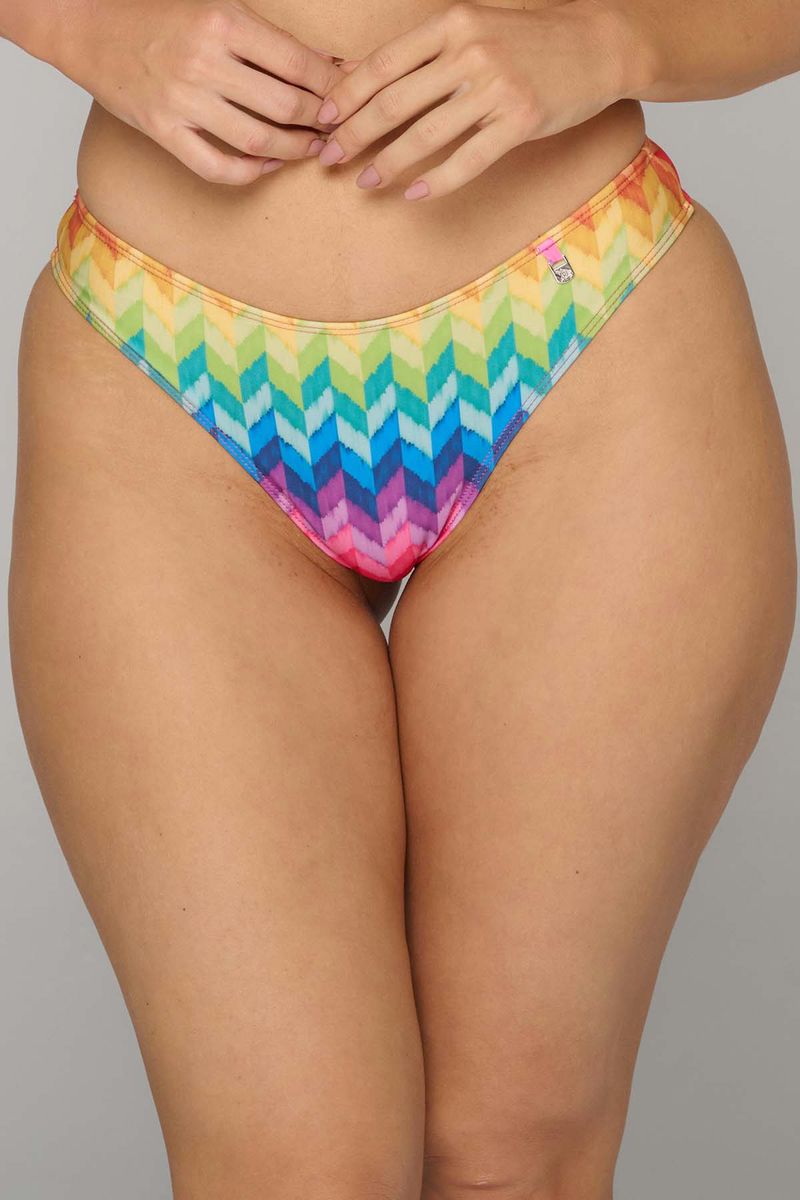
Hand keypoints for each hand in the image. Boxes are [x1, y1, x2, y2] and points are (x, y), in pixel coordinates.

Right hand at [54, 0, 345, 183]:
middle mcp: (204, 61)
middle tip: (336, 128)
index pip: (298, 63)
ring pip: (258, 139)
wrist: (89, 29)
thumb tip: (327, 63)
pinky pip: (217, 166)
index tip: (348, 96)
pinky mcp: (164, 131)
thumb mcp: (216, 10)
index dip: (332, 85)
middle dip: (320, 121)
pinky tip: (267, 165)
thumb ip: (266, 39)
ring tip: (312, 149)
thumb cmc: (159, 18)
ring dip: (294, 150)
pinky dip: (250, 172)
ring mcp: (183, 100)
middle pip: (285, 105)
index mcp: (223, 21)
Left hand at [314, 0, 631, 198]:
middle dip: (355, 134)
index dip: (347, 95)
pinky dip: (436, 181)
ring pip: (426, 134)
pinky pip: (468, 159)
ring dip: (388, 163)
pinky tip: (413, 194)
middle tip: (329, 158)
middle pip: (395, 102)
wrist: (600, 44)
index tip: (322, 120)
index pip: (384, 64)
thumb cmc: (530, 40)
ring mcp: (497, 88)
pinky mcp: (520, 121)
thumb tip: (367, 78)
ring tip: (365, 182)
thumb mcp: (475, 27)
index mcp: (452, 23)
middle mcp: (470, 52)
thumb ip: (427, 52)